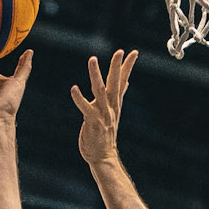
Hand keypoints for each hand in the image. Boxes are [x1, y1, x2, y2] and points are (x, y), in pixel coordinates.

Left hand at [71, 49, 137, 167]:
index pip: (123, 81)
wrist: (103, 156)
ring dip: (96, 75)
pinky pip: (85, 108)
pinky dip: (79, 99)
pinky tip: (74, 88)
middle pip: (115, 83)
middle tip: (119, 52)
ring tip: (93, 59)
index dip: (128, 66)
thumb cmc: (105, 133)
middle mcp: (111, 107)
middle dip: (116, 67)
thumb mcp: (113, 111)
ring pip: (100, 91)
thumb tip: (127, 81)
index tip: (134, 52)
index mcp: (114, 103)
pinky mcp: (93, 123)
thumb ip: (118, 94)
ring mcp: (103, 115)